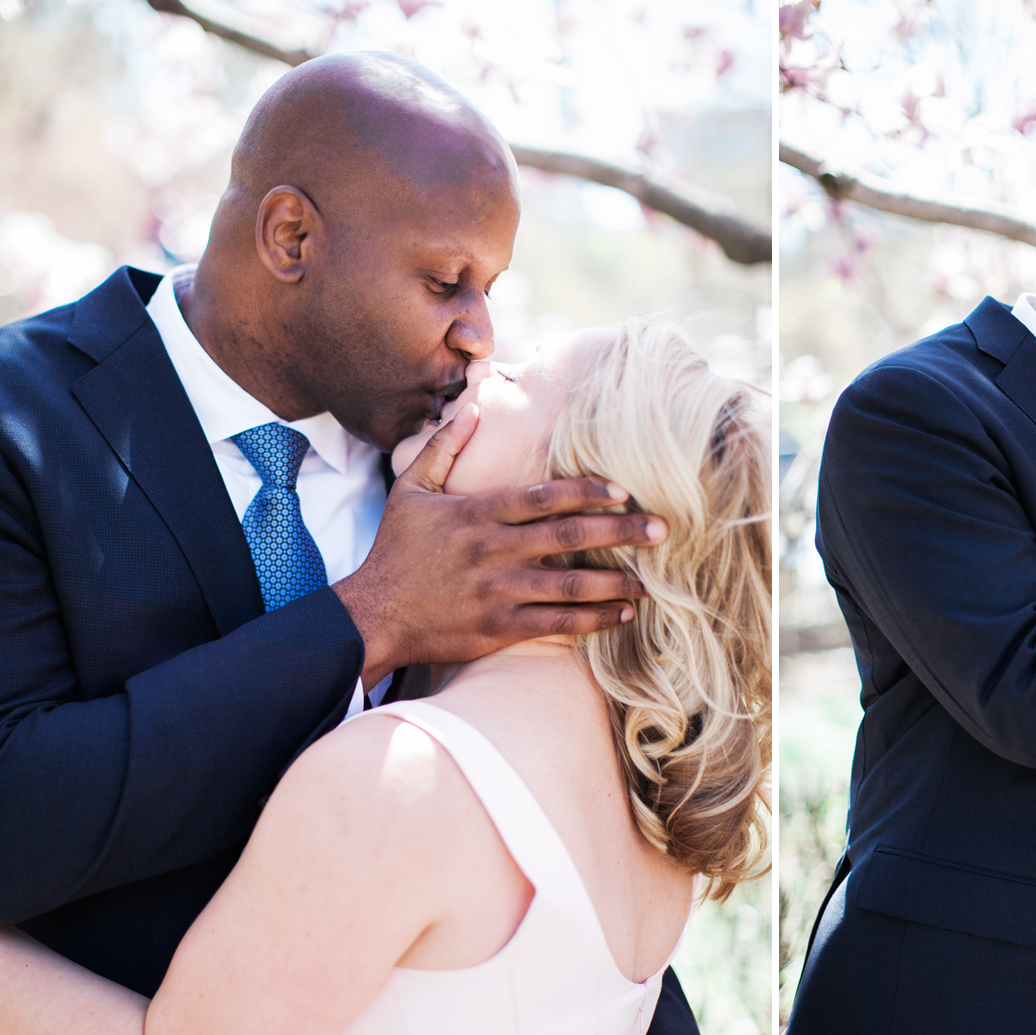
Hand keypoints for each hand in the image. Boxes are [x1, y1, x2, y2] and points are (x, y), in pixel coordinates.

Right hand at [333, 404, 668, 687]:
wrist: (373, 615)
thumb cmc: (395, 550)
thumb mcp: (411, 489)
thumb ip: (444, 447)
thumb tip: (474, 406)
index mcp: (478, 514)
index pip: (542, 497)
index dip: (586, 491)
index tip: (624, 490)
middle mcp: (494, 551)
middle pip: (568, 537)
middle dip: (620, 532)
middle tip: (662, 528)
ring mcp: (499, 591)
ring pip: (570, 584)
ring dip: (616, 580)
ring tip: (652, 577)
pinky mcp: (500, 628)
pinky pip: (556, 623)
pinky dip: (593, 619)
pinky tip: (622, 613)